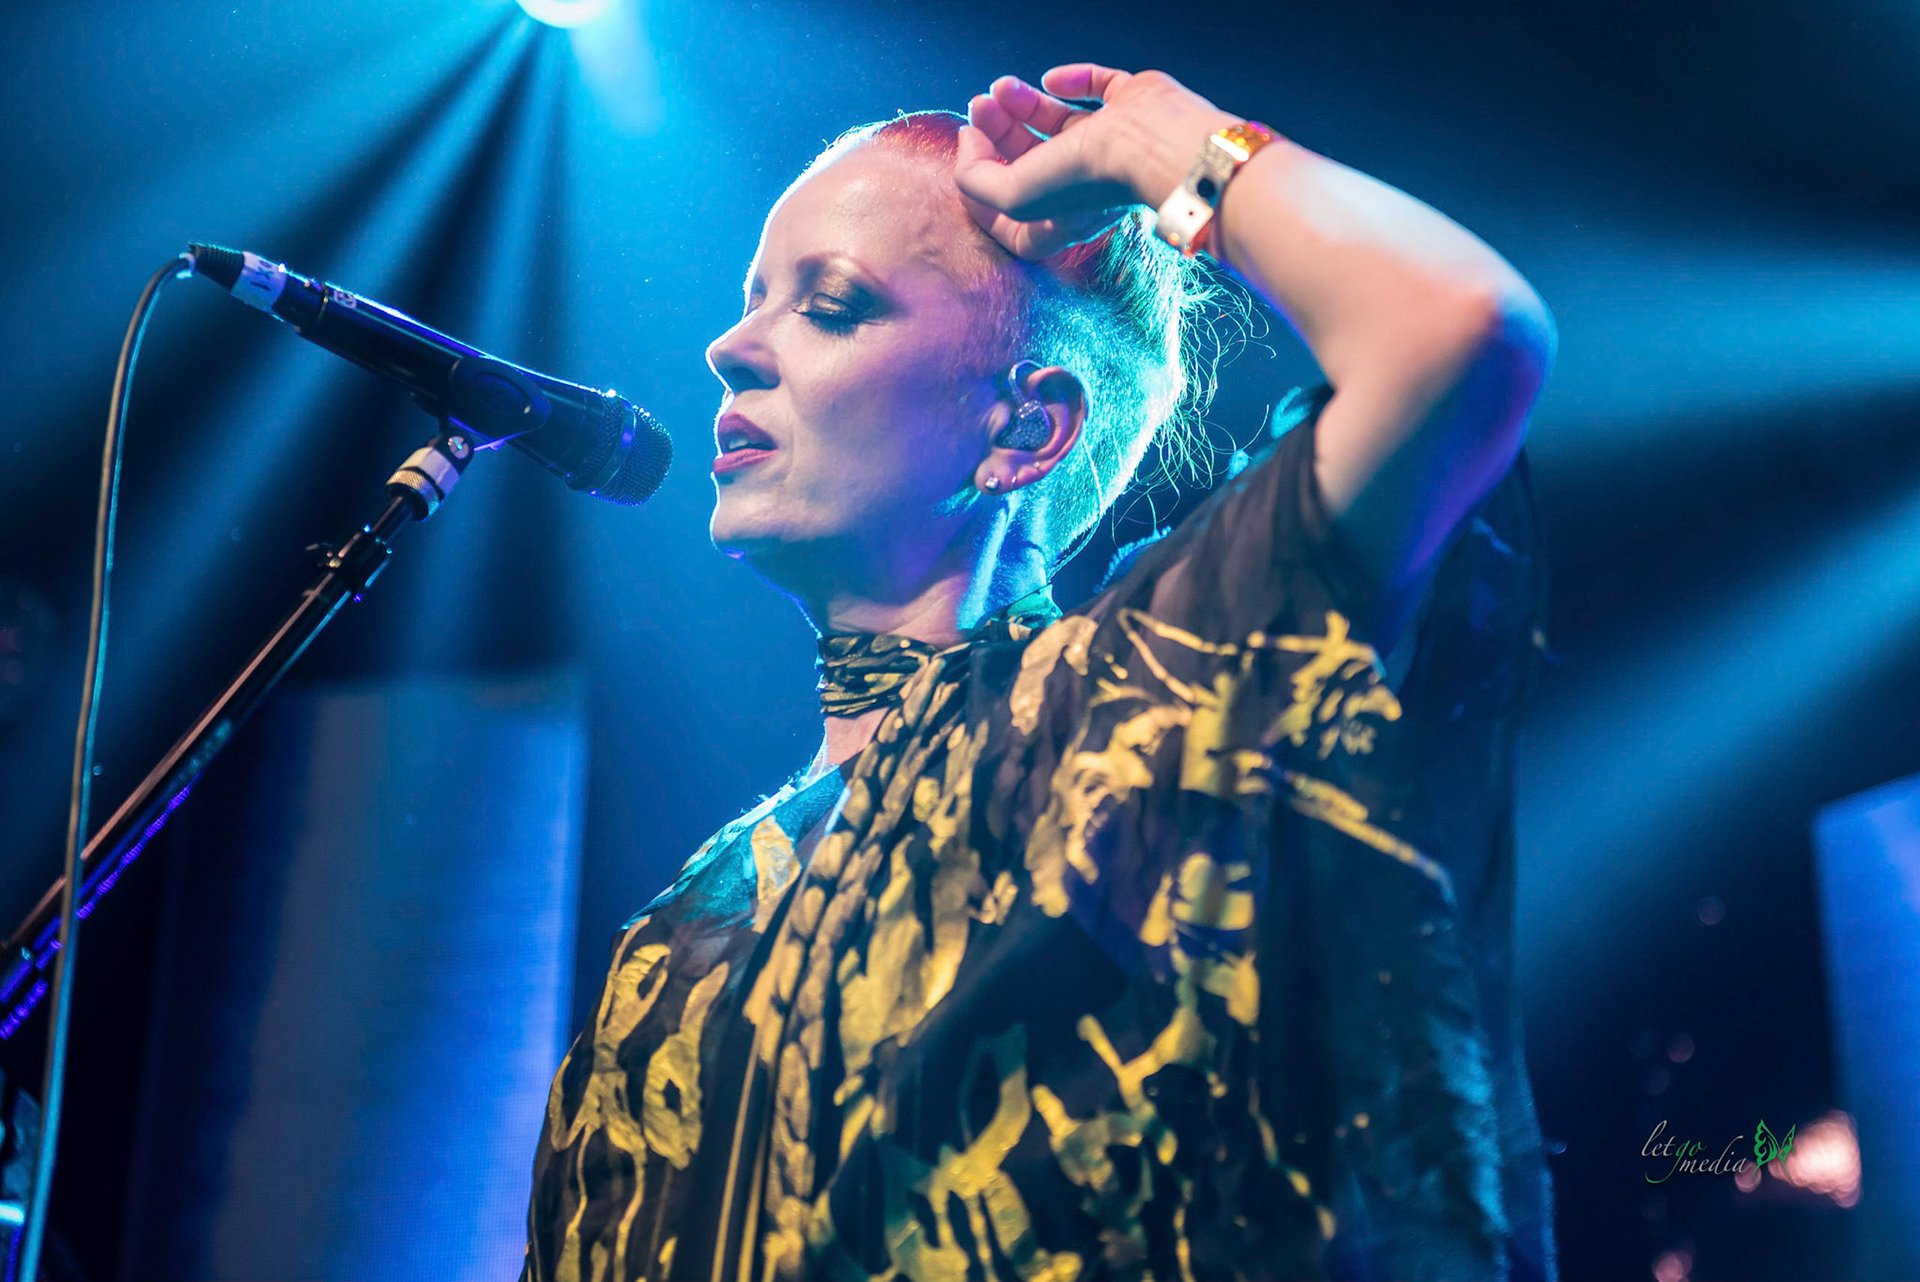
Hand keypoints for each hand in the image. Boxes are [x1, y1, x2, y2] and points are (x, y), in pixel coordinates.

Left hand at [954, 63, 1236, 260]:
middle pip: (1029, 160)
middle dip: (997, 132)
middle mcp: (1085, 182)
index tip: (971, 166)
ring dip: (1022, 102)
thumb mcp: (1013, 197)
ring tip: (1001, 86)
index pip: (1015, 221)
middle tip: (980, 106)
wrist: (1152, 145)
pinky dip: (1070, 79)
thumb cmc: (1087, 180)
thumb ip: (976, 181)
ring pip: (1057, 121)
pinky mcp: (1130, 106)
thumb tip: (970, 141)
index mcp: (1061, 215)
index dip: (983, 199)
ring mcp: (1111, 143)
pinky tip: (1051, 78)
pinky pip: (1096, 87)